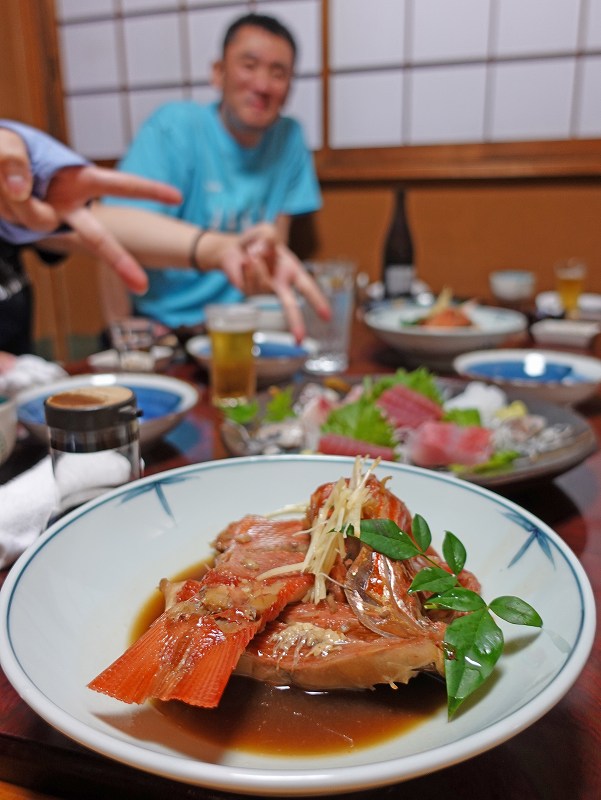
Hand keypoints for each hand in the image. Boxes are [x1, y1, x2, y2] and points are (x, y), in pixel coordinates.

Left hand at [0, 128, 181, 293]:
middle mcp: (72, 206)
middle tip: (141, 286)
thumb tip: (20, 191)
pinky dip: (8, 209)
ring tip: (6, 183)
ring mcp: (54, 221)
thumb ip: (13, 159)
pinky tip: (5, 198)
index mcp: (79, 179)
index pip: (119, 184)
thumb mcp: (9, 143)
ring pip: (39, 221)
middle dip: (120, 262)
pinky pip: (22, 224)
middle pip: (99, 238)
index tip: (177, 197)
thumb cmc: (7, 153)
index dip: (149, 189)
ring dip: (15, 201)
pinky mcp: (33, 231)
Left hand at [219, 225, 330, 341]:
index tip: (327, 316)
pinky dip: (247, 267)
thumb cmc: (256, 242)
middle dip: (296, 324)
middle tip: (300, 340)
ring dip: (257, 264)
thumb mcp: (266, 230)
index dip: (318, 302)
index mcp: (292, 272)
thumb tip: (261, 254)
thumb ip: (269, 235)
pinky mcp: (248, 292)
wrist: (233, 249)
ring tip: (253, 253)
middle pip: (290, 308)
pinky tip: (245, 262)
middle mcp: (280, 286)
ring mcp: (264, 291)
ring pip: (264, 283)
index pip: (308, 289)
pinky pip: (249, 281)